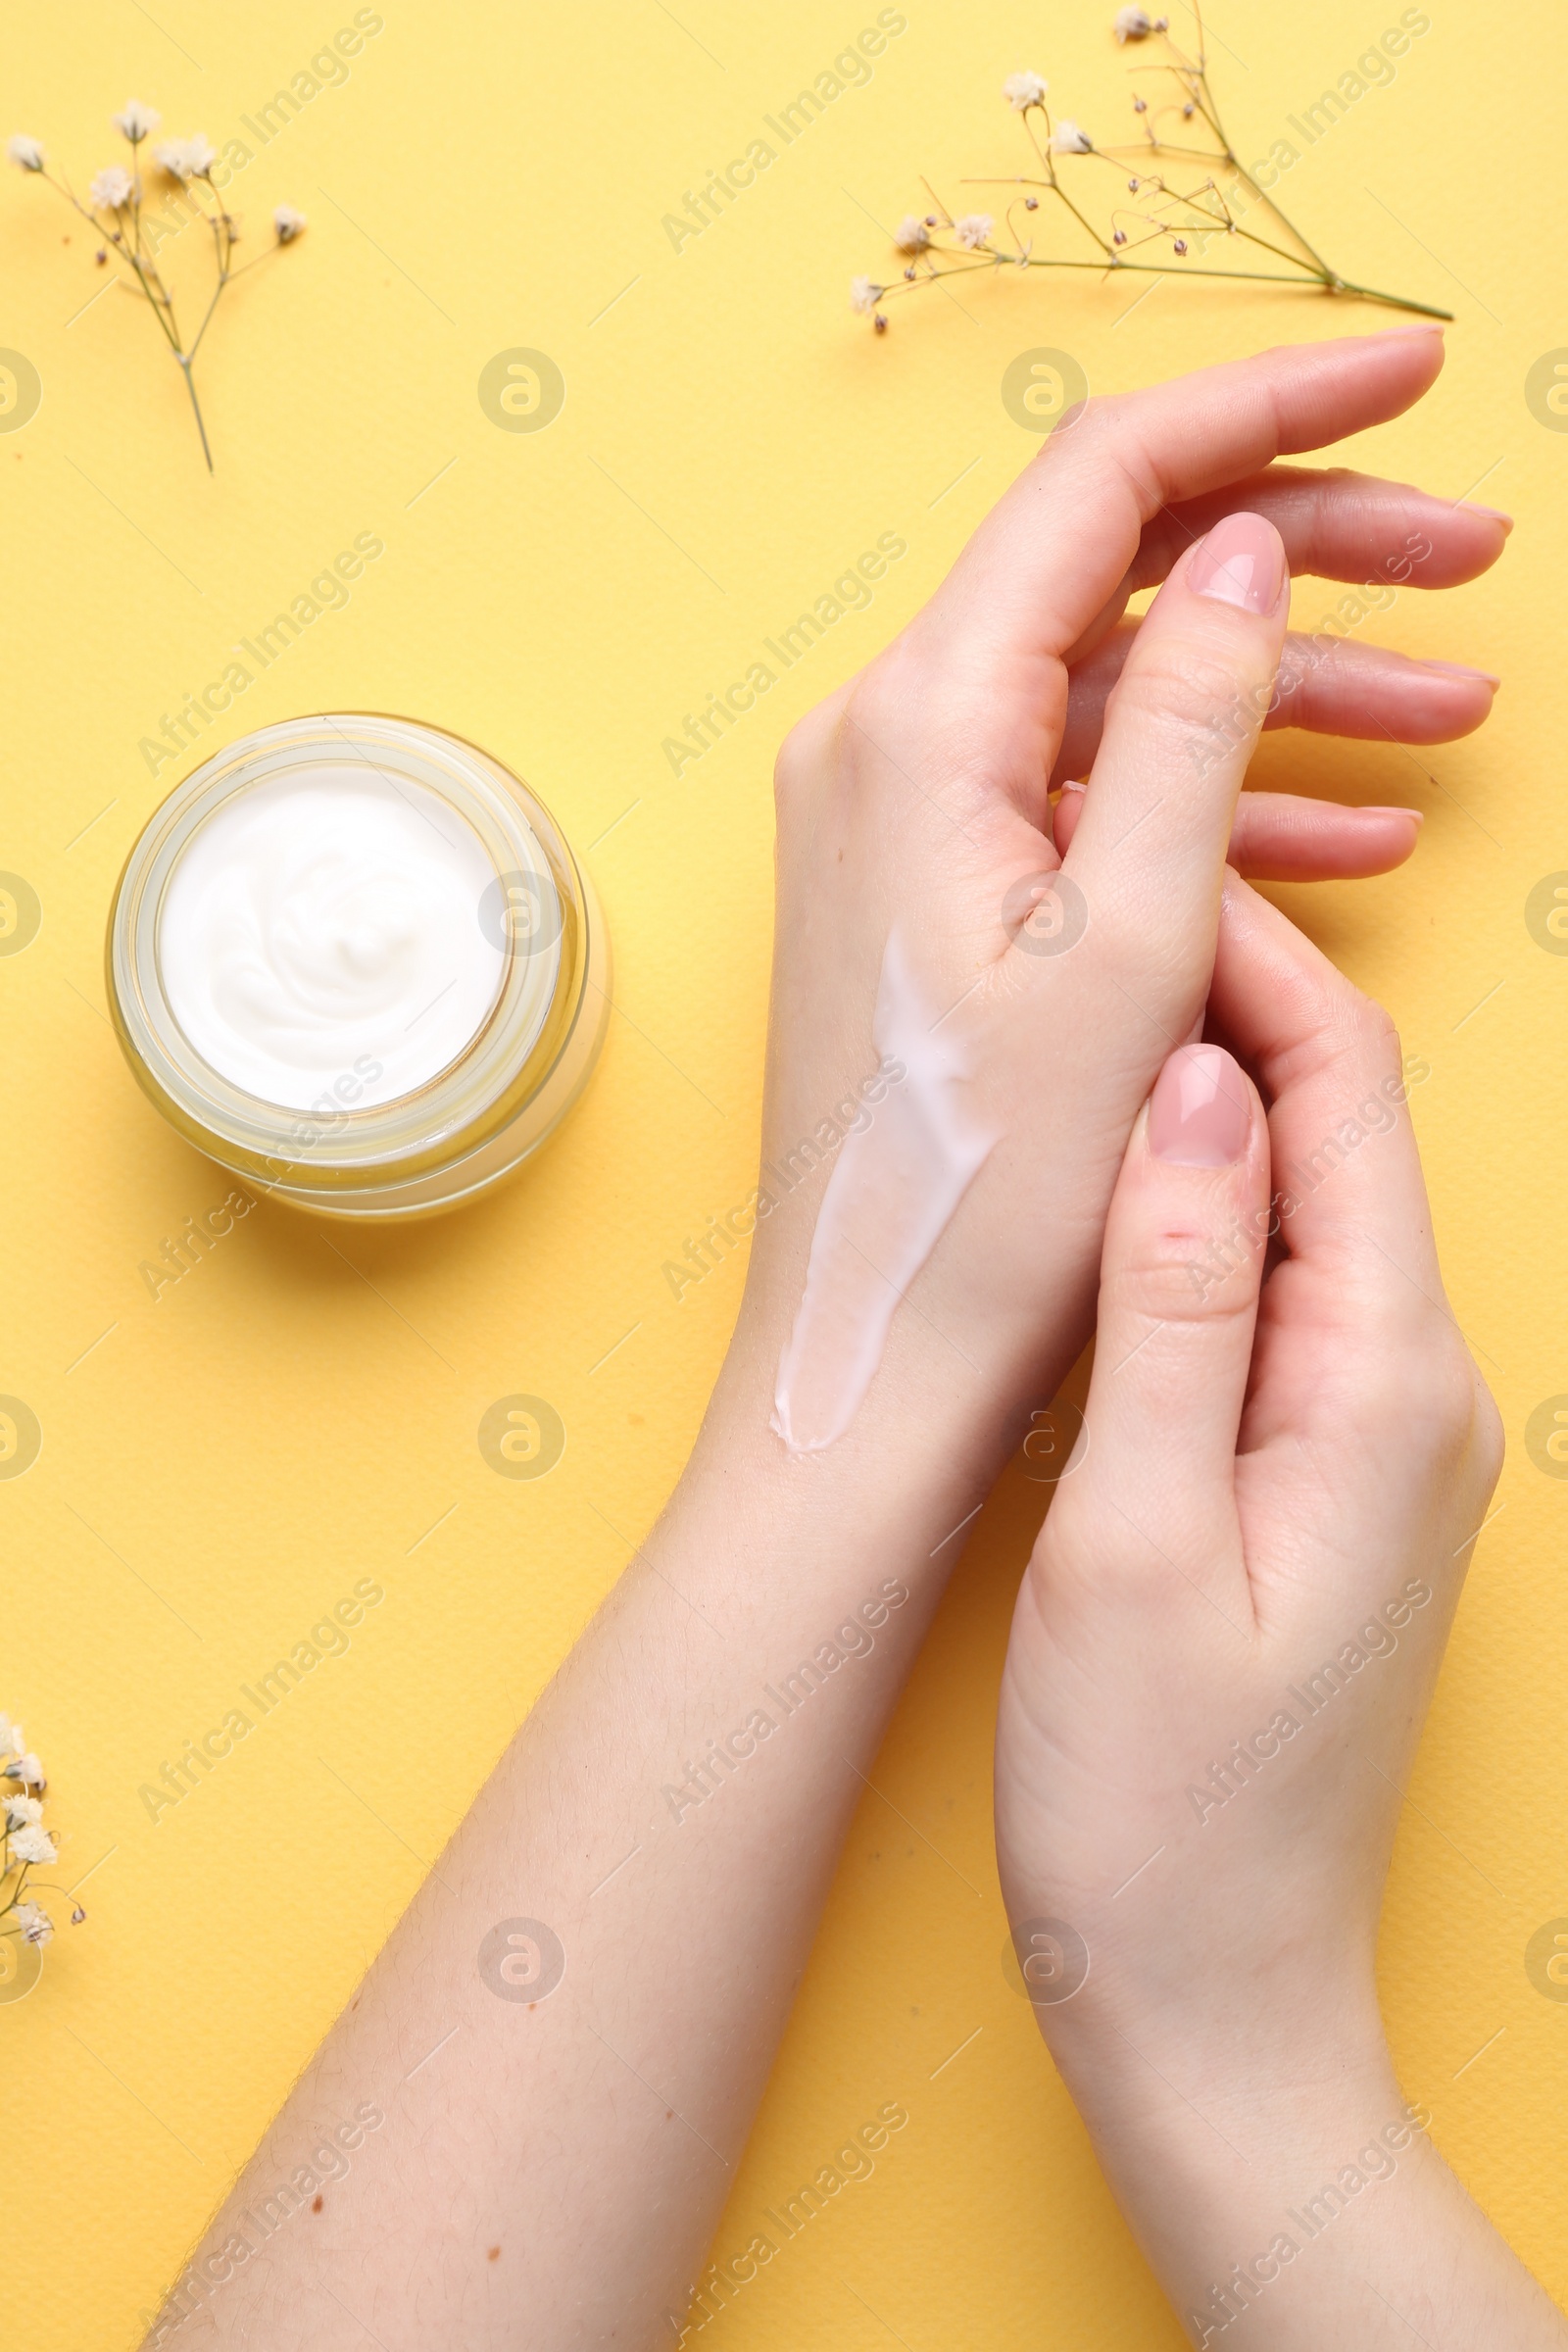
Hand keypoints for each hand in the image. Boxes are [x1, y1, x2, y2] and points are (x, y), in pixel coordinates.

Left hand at [731, 330, 1506, 1473]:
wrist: (881, 1363)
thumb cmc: (988, 1193)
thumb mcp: (1131, 940)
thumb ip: (1190, 719)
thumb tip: (1239, 545)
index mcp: (920, 723)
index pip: (1104, 484)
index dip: (1273, 407)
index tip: (1418, 372)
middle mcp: (890, 743)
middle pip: (1123, 578)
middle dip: (1307, 554)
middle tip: (1475, 558)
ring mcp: (907, 819)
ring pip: (1125, 700)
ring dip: (1287, 698)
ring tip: (1455, 720)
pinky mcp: (934, 894)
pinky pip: (1091, 808)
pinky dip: (1216, 810)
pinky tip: (1356, 839)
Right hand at [992, 884, 1560, 2346]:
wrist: (1215, 2005)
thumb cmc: (1156, 1806)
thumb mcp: (1130, 1538)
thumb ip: (1172, 1301)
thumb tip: (1191, 1086)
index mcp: (1384, 1381)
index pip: (1336, 1096)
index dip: (1237, 966)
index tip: (1121, 878)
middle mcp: (1413, 1388)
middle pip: (1332, 1131)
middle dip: (1219, 1006)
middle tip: (1074, 921)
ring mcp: (1378, 1437)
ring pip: (1300, 1203)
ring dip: (1200, 1104)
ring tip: (1069, 1030)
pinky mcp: (1323, 1478)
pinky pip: (1275, 1292)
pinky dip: (1195, 1213)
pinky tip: (1103, 1200)